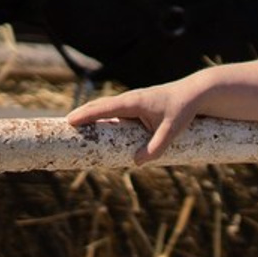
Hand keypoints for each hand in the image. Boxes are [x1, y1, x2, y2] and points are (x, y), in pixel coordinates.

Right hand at [66, 77, 203, 164]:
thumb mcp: (171, 131)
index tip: (69, 121)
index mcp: (133, 102)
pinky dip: (103, 116)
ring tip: (74, 126)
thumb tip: (137, 163)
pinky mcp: (137, 106)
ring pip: (106, 108)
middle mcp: (129, 99)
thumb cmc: (183, 110)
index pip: (104, 108)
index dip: (86, 115)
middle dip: (82, 115)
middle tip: (63, 126)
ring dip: (90, 115)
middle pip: (100, 106)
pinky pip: (115, 112)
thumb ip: (156, 147)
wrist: (194, 93)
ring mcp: (132, 101)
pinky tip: (97, 127)